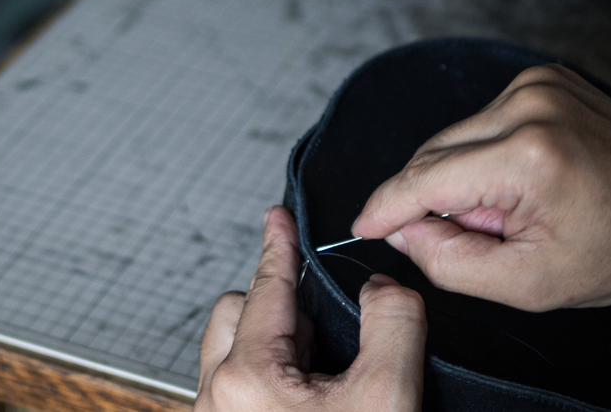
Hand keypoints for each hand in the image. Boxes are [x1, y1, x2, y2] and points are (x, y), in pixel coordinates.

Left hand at [195, 206, 426, 411]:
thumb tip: (381, 289)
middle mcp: (217, 397)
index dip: (279, 246)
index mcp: (246, 377)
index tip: (278, 217)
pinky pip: (238, 386)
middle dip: (280, 309)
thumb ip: (393, 324)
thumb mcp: (387, 394)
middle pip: (238, 314)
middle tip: (326, 334)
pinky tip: (313, 398)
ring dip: (276, 347)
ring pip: (235, 351)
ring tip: (325, 376)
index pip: (265, 288)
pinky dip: (272, 377)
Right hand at [351, 64, 610, 310]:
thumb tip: (403, 230)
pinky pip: (482, 125)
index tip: (358, 228)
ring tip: (517, 214)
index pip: (423, 179)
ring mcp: (540, 84)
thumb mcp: (531, 285)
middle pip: (432, 156)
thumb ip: (451, 262)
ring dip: (463, 180)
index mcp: (530, 155)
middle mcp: (531, 105)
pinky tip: (526, 185)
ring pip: (454, 140)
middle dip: (435, 202)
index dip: (383, 209)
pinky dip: (486, 158)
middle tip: (480, 241)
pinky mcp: (545, 78)